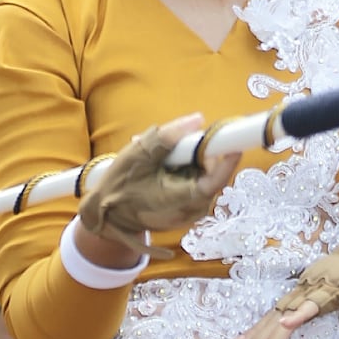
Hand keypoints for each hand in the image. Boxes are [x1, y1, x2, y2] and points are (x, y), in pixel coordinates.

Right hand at [76, 113, 238, 261]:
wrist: (108, 218)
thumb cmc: (120, 187)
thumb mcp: (138, 155)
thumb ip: (168, 137)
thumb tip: (197, 119)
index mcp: (183, 199)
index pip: (216, 179)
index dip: (227, 158)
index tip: (230, 138)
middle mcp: (193, 210)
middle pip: (210, 174)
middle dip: (197, 154)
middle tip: (174, 145)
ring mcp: (191, 213)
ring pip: (201, 177)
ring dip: (186, 163)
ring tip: (159, 159)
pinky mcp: (187, 211)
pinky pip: (193, 184)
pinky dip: (182, 173)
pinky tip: (160, 170)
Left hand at [232, 198, 338, 338]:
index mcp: (307, 293)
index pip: (277, 317)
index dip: (259, 333)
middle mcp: (304, 290)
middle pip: (275, 322)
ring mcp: (316, 288)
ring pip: (288, 318)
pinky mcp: (334, 289)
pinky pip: (313, 304)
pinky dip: (299, 315)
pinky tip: (285, 325)